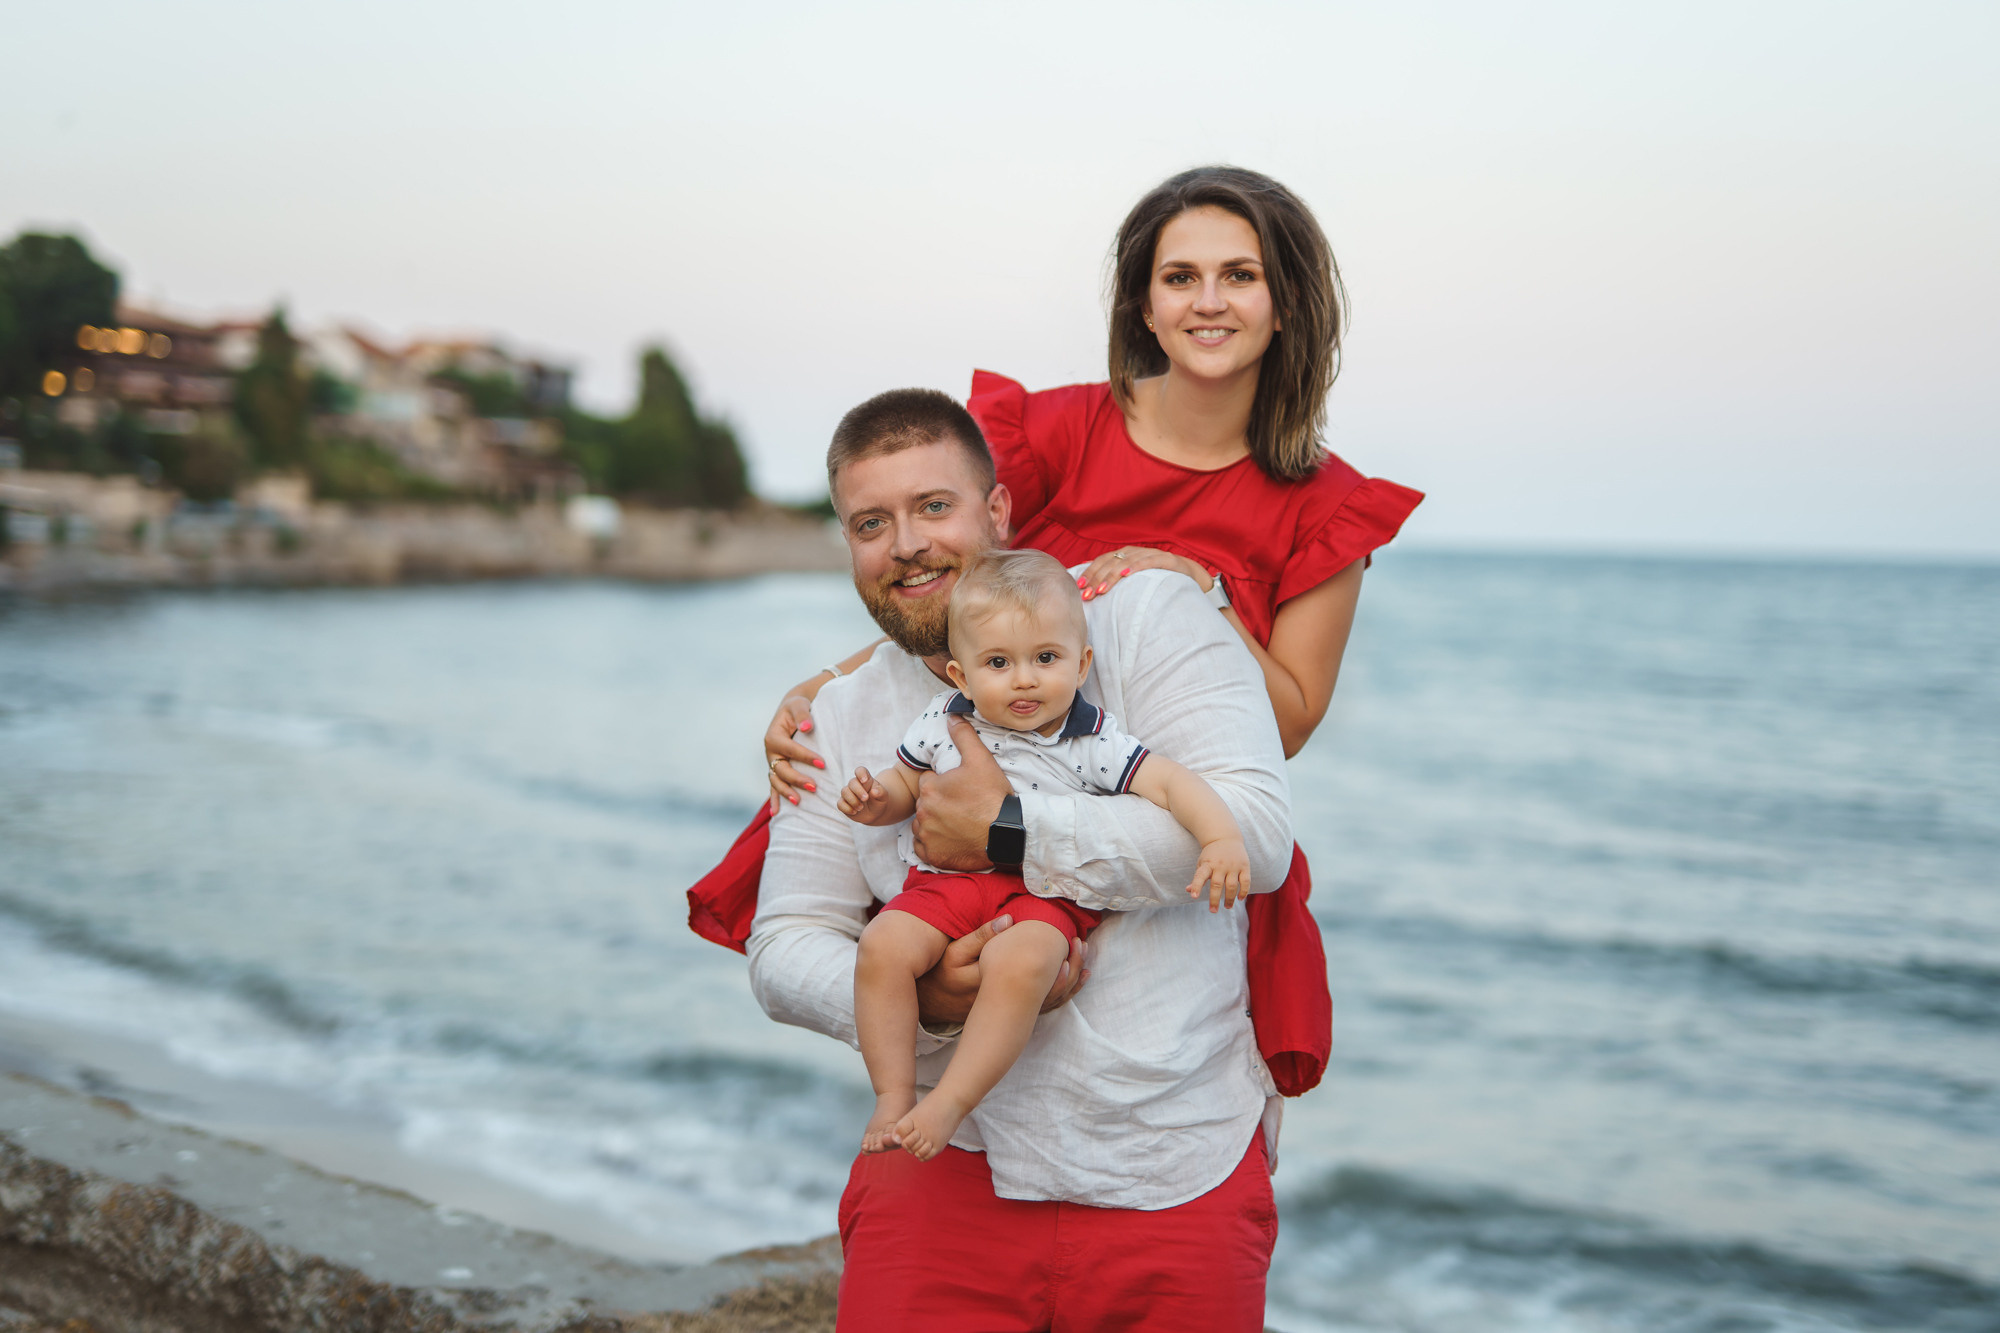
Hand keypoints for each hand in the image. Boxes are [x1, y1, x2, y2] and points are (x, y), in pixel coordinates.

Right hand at [765, 693, 826, 812]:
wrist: (791, 710)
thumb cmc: (797, 707)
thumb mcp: (799, 706)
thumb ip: (803, 716)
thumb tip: (808, 727)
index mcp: (774, 737)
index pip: (790, 750)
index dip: (806, 757)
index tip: (823, 764)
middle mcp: (770, 752)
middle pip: (781, 769)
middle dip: (797, 779)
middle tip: (814, 786)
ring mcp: (772, 762)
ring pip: (776, 780)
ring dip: (786, 792)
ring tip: (799, 801)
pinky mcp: (776, 769)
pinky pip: (774, 785)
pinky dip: (775, 799)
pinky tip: (777, 813)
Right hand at [836, 767, 891, 823]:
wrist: (874, 813)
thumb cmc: (879, 801)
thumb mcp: (883, 796)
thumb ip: (880, 792)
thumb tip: (874, 791)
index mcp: (866, 780)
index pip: (860, 771)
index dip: (861, 774)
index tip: (865, 780)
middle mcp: (855, 785)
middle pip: (852, 782)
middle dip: (858, 791)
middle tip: (866, 799)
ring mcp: (848, 794)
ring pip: (844, 792)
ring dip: (853, 801)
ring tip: (861, 808)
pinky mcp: (843, 803)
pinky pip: (840, 804)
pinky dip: (847, 808)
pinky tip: (854, 812)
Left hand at [910, 716, 1010, 870]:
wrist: (1006, 834)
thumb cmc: (993, 797)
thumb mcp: (981, 760)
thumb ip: (963, 736)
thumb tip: (951, 716)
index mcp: (930, 789)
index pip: (929, 783)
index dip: (945, 785)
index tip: (961, 791)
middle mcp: (922, 813)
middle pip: (926, 804)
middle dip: (939, 804)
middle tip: (963, 807)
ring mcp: (926, 836)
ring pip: (924, 825)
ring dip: (936, 824)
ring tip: (959, 824)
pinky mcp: (932, 855)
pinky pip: (925, 847)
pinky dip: (934, 844)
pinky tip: (952, 839)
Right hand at [916, 915, 1089, 1026]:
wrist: (932, 1004)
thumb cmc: (942, 974)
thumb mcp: (953, 953)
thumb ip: (980, 936)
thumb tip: (1008, 920)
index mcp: (994, 983)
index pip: (1033, 974)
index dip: (1056, 959)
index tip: (1070, 939)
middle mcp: (1007, 1001)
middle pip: (1047, 990)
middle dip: (1070, 968)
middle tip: (1082, 944)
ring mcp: (1010, 1010)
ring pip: (1049, 1000)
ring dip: (1070, 981)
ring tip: (1083, 958)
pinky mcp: (1011, 1012)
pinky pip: (1043, 1006)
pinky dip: (1062, 992)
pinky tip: (1075, 979)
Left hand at [1076, 545, 1211, 602]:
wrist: (1191, 575)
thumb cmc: (1159, 580)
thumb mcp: (1135, 581)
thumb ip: (1117, 581)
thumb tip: (1093, 590)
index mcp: (1126, 556)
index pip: (1102, 561)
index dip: (1090, 572)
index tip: (1079, 587)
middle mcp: (1136, 552)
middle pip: (1111, 561)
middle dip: (1097, 578)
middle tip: (1087, 594)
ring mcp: (1150, 554)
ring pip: (1126, 561)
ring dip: (1112, 575)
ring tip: (1102, 589)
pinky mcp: (1166, 559)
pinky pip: (1148, 561)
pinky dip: (1136, 566)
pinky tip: (1126, 574)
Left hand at [1187, 838, 1250, 911]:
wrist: (1226, 837)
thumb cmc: (1211, 855)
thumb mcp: (1202, 863)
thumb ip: (1197, 877)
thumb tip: (1188, 890)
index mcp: (1208, 864)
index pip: (1200, 875)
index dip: (1196, 886)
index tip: (1194, 896)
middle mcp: (1220, 865)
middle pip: (1217, 884)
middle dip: (1214, 900)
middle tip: (1213, 911)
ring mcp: (1233, 865)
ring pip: (1232, 886)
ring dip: (1229, 899)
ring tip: (1227, 907)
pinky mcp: (1244, 866)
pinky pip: (1245, 881)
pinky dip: (1243, 891)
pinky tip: (1240, 899)